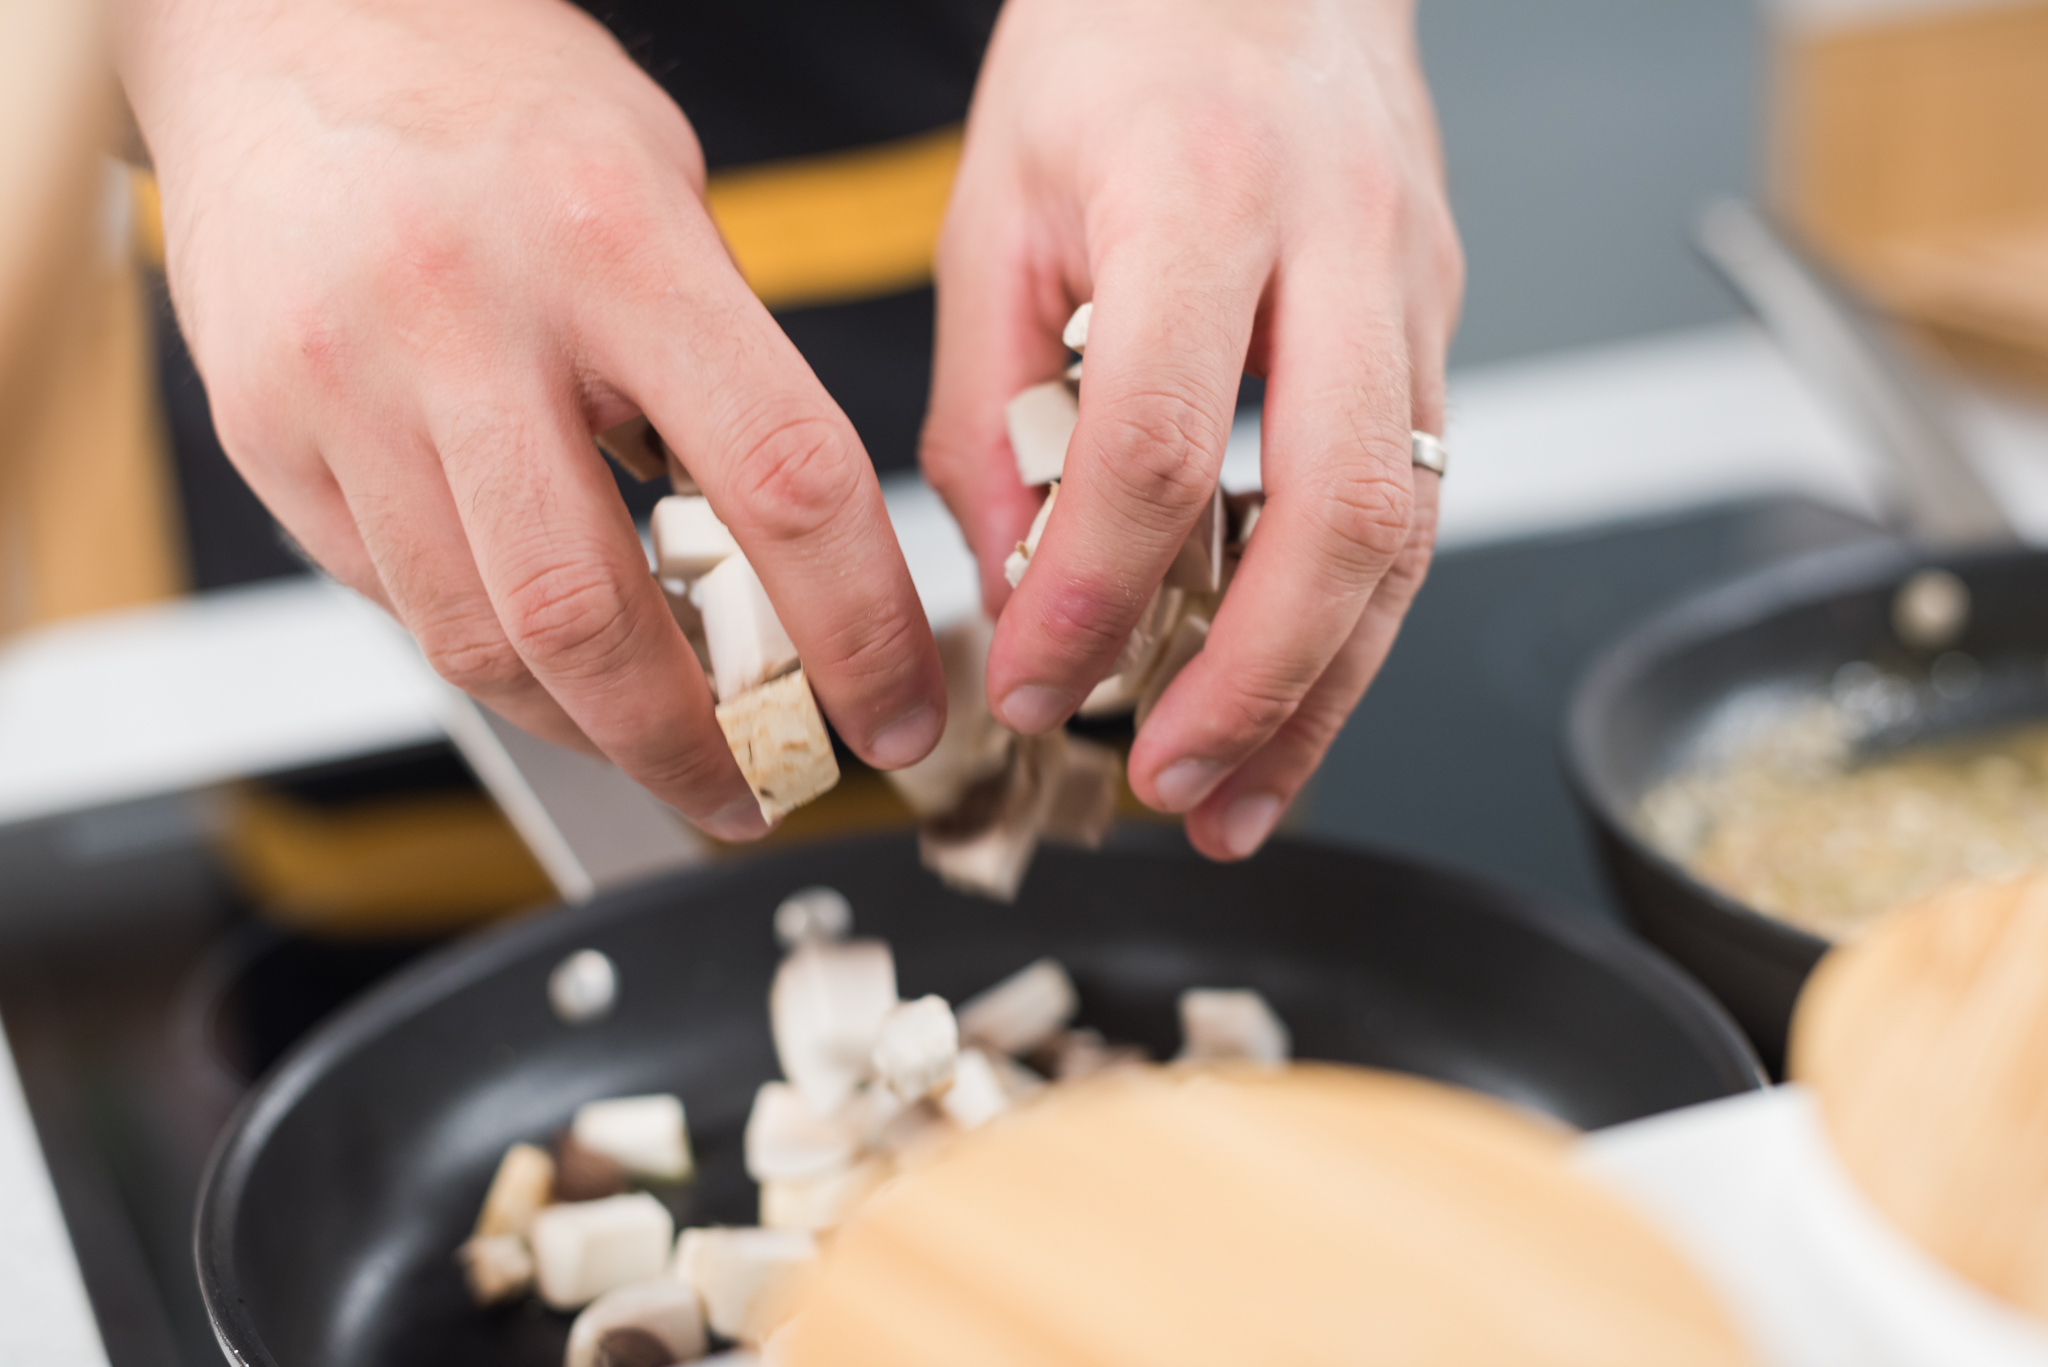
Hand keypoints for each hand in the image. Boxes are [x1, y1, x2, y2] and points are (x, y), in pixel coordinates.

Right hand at [119, 0, 945, 839]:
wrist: (276, 27)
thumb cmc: (491, 98)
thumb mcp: (661, 189)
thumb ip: (723, 362)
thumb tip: (788, 545)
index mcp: (611, 242)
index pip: (781, 482)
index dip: (858, 630)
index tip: (895, 711)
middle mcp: (465, 317)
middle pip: (600, 615)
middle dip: (698, 745)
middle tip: (758, 791)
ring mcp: (345, 386)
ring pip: (483, 642)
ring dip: (593, 730)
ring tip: (660, 748)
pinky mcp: (267, 439)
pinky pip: (399, 604)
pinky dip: (494, 658)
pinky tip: (547, 657)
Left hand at [921, 0, 1459, 860]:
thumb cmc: (1114, 55)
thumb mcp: (994, 211)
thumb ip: (988, 410)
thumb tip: (1014, 589)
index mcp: (1203, 189)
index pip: (1157, 440)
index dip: (1093, 593)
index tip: (1032, 688)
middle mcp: (1343, 240)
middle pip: (1342, 512)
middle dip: (1256, 684)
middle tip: (1169, 784)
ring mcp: (1416, 286)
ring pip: (1408, 532)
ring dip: (1324, 690)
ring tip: (1236, 794)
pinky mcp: (1438, 327)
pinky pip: (1412, 504)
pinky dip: (1347, 626)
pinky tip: (1285, 701)